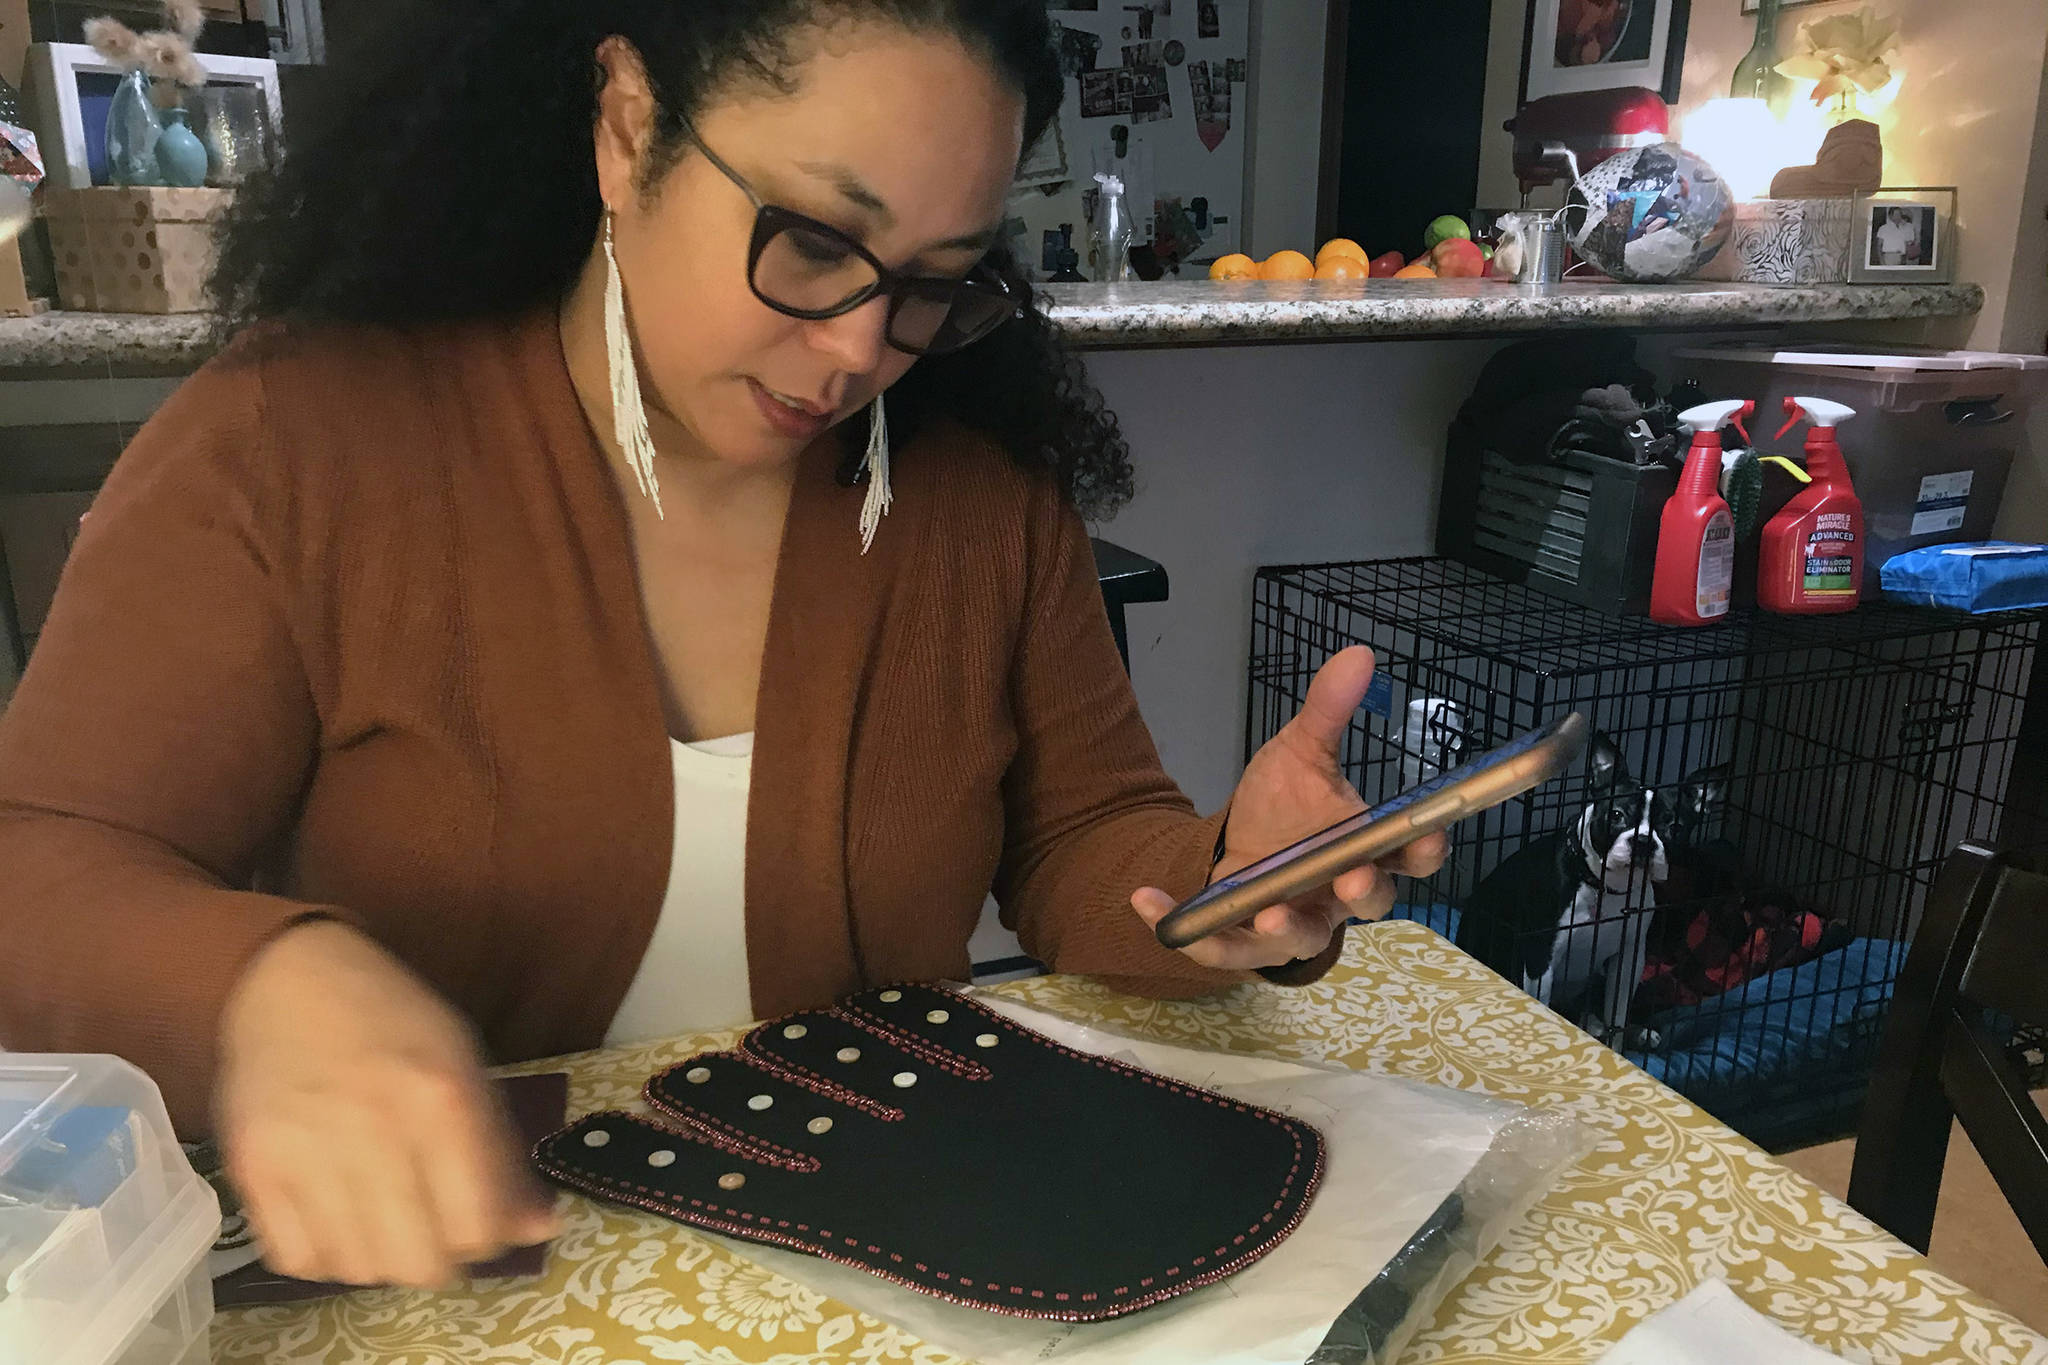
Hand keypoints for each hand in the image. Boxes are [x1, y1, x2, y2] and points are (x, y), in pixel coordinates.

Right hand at [214, 919, 558, 1287]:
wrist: (288, 980)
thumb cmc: (393, 1022)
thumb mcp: (465, 1066)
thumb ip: (501, 1155)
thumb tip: (540, 1230)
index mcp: (440, 1098)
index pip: (477, 1227)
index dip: (487, 1239)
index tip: (476, 1221)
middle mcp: (373, 1130)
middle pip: (417, 1263)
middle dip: (436, 1264)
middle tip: (431, 1234)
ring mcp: (305, 1153)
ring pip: (358, 1271)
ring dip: (380, 1262)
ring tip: (383, 1222)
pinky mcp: (251, 1169)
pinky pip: (297, 1261)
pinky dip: (325, 1258)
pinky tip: (338, 1222)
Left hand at [1131, 647, 1447, 970]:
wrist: (1238, 842)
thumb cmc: (1283, 806)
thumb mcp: (1299, 753)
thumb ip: (1326, 712)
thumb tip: (1356, 655)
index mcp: (1365, 848)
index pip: (1410, 855)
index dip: (1425, 849)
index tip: (1428, 836)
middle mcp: (1340, 893)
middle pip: (1369, 903)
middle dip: (1365, 894)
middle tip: (1353, 881)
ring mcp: (1297, 922)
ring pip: (1302, 939)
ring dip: (1287, 932)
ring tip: (1266, 915)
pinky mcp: (1248, 942)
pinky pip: (1222, 947)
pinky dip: (1189, 933)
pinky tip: (1147, 902)